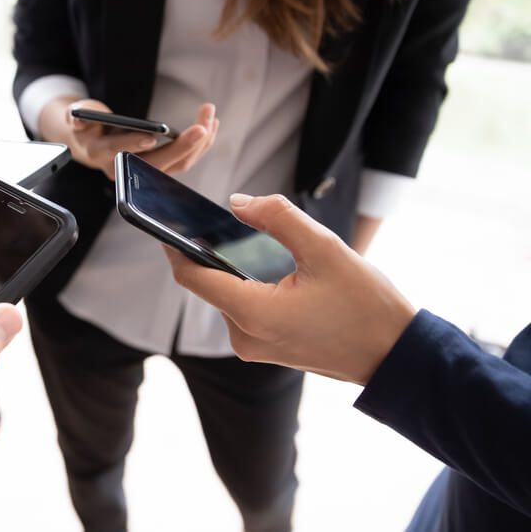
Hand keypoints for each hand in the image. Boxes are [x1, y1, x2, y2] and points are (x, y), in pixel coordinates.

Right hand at [37, 98, 218, 179]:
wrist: (93, 142)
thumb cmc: (88, 125)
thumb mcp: (78, 116)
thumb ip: (77, 115)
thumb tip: (77, 119)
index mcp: (103, 155)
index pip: (120, 152)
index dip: (134, 144)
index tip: (152, 136)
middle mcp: (126, 169)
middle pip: (158, 164)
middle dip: (182, 146)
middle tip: (201, 127)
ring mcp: (146, 171)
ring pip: (177, 165)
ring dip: (198, 144)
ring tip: (210, 117)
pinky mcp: (161, 167)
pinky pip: (184, 160)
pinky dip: (200, 145)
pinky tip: (211, 126)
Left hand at [164, 194, 416, 385]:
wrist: (397, 357)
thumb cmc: (366, 306)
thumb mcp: (326, 249)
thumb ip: (278, 218)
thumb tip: (237, 203)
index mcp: (253, 314)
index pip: (192, 276)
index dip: (173, 245)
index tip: (163, 219)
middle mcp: (244, 337)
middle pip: (208, 284)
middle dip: (206, 250)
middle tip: (205, 215)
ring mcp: (254, 346)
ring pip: (226, 295)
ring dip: (229, 267)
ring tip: (239, 234)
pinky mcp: (265, 348)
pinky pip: (242, 309)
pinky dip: (245, 284)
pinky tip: (259, 262)